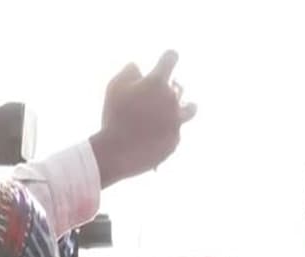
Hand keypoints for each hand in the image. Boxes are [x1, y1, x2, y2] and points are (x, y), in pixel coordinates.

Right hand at [91, 50, 197, 187]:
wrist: (118, 152)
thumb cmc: (114, 116)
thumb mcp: (114, 87)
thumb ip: (128, 72)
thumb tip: (137, 66)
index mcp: (157, 82)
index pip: (170, 58)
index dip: (168, 57)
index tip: (167, 59)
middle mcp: (172, 99)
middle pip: (179, 87)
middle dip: (169, 88)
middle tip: (158, 94)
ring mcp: (176, 121)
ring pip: (190, 109)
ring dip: (187, 107)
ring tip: (186, 107)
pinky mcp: (175, 140)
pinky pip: (175, 133)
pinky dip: (167, 133)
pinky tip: (153, 138)